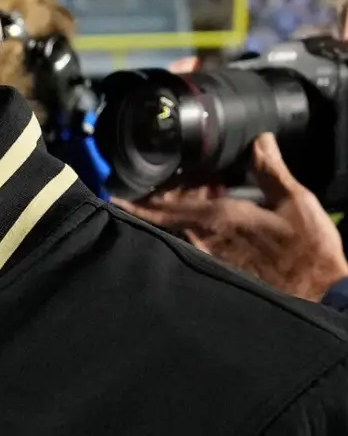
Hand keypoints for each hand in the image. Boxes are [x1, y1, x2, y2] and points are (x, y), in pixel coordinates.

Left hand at [118, 134, 347, 301]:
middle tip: (171, 184)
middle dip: (165, 200)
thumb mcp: (296, 202)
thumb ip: (271, 170)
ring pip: (180, 232)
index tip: (115, 197)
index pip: (163, 208)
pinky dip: (194, 231)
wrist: (320, 295)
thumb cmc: (308, 250)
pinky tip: (209, 223)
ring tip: (195, 198)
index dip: (138, 203)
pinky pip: (195, 246)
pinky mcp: (220, 272)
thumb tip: (259, 140)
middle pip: (169, 218)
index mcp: (216, 219)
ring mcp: (209, 258)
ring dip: (180, 215)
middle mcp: (203, 240)